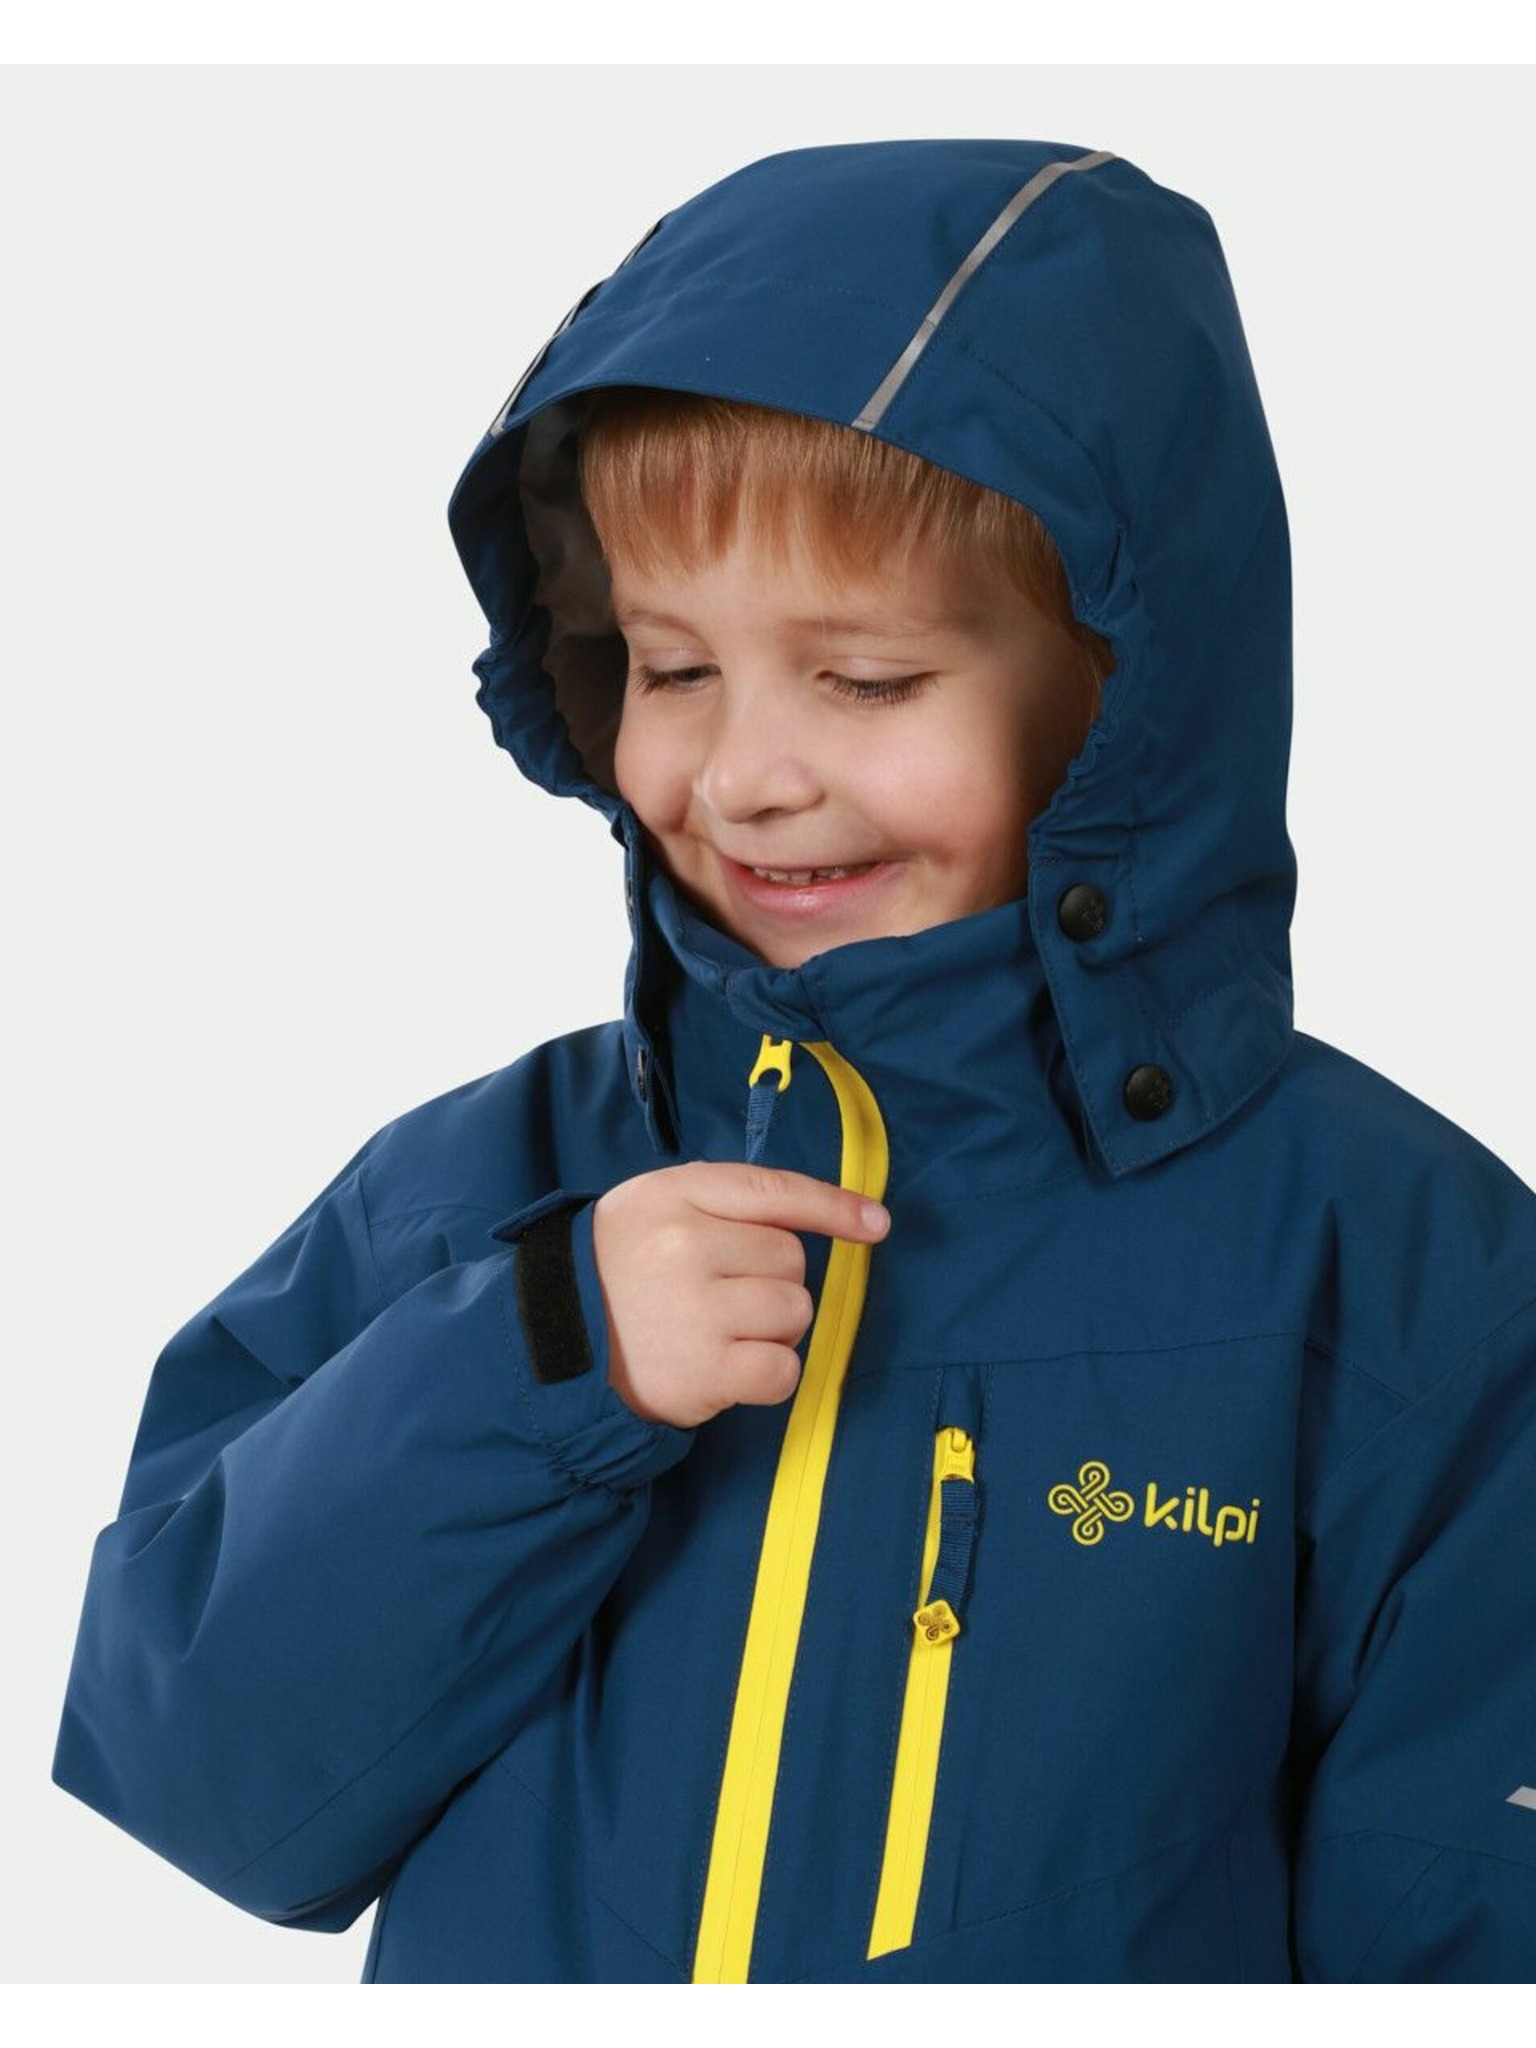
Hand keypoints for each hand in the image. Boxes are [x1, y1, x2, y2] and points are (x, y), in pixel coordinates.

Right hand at [590, 1161, 889, 1430]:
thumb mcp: (655, 1208)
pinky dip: (769, 1374)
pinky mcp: (705, 1370)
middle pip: (793, 1259)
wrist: (553, 1347)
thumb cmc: (618, 1273)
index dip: (835, 1207)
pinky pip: (784, 1367)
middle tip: (721, 1298)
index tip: (876, 1223)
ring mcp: (697, 1308)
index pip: (774, 1191)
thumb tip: (819, 1216)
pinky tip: (730, 1369)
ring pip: (795, 1311)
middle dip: (774, 1282)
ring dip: (773, 1329)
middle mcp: (687, 1244)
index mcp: (676, 1194)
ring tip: (719, 1333)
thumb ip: (724, 1202)